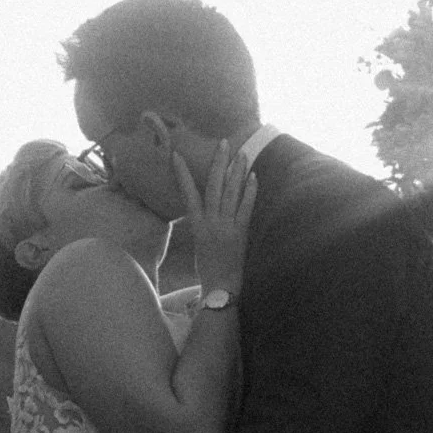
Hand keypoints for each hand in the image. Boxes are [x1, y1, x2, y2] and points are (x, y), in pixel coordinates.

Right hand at [174, 140, 256, 293]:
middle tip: (223, 143)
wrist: (220, 288)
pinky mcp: (241, 233)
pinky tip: (254, 177)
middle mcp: (210, 222)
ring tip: (241, 154)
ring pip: (230, 193)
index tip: (177, 155)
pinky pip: (246, 208)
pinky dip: (250, 191)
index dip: (182, 173)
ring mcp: (226, 227)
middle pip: (213, 186)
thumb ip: (203, 223)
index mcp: (197, 225)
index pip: (187, 193)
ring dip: (236, 172)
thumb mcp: (200, 243)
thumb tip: (208, 206)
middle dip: (218, 163)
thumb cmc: (209, 268)